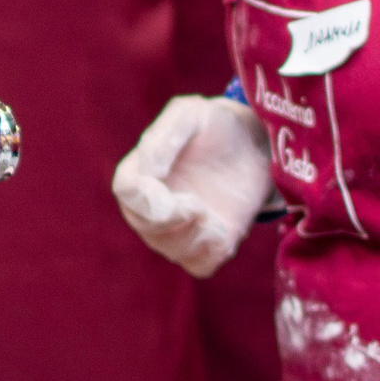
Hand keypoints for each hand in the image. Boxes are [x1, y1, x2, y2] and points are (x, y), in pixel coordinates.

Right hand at [112, 95, 271, 275]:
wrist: (251, 145)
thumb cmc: (214, 125)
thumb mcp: (189, 115)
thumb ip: (165, 137)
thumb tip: (147, 172)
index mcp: (138, 172)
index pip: (128, 194)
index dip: (146, 202)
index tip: (171, 200)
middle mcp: (151, 206)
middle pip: (146, 227)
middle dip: (172, 222)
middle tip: (198, 206)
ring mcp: (178, 229)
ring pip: (174, 249)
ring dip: (195, 236)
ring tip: (214, 216)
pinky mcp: (206, 245)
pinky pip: (200, 265)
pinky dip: (211, 253)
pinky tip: (223, 231)